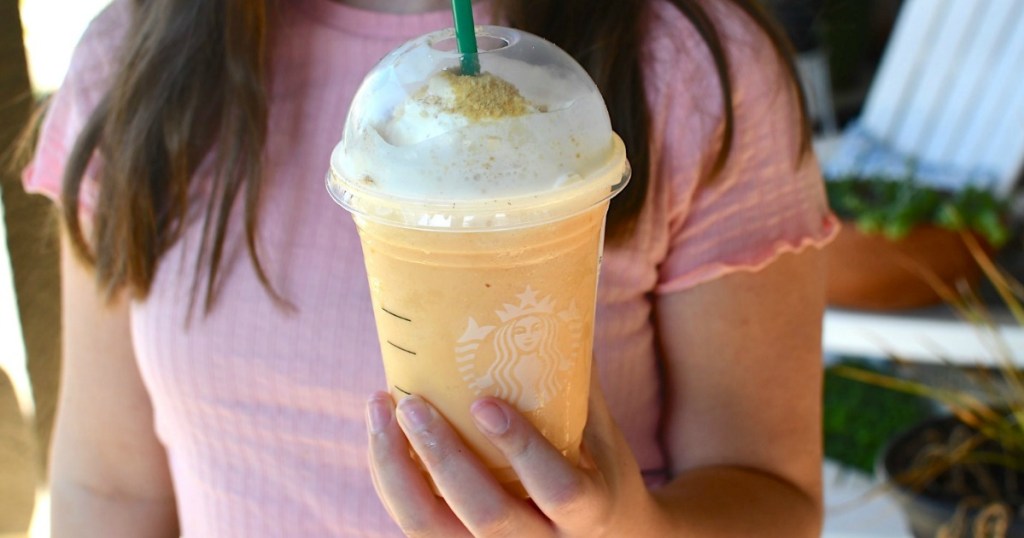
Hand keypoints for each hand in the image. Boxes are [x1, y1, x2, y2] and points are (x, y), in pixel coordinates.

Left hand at [365, 375, 663, 536]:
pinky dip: (392, 480)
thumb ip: (573, 386)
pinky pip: (416, 526)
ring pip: (432, 530)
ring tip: (381, 410)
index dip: (522, 448)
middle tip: (413, 404)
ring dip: (397, 471)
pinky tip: (382, 436)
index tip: (484, 403)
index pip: (558, 489)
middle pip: (487, 516)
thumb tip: (546, 304)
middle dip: (444, 459)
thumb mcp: (603, 438)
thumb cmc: (601, 475)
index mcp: (590, 512)